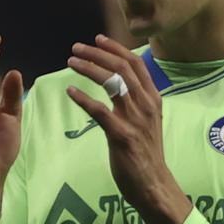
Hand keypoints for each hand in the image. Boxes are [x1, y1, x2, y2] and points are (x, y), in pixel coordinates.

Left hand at [66, 35, 189, 223]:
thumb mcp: (149, 121)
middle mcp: (146, 104)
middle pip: (121, 67)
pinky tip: (70, 91)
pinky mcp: (122, 136)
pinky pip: (99, 111)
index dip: (115, 48)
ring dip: (88, 68)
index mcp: (153, 98)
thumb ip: (138, 101)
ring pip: (110, 82)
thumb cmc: (147, 154)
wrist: (154, 185)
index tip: (97, 39)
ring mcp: (135, 119)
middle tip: (76, 48)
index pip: (135, 63)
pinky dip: (82, 98)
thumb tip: (122, 82)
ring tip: (71, 61)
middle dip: (97, 53)